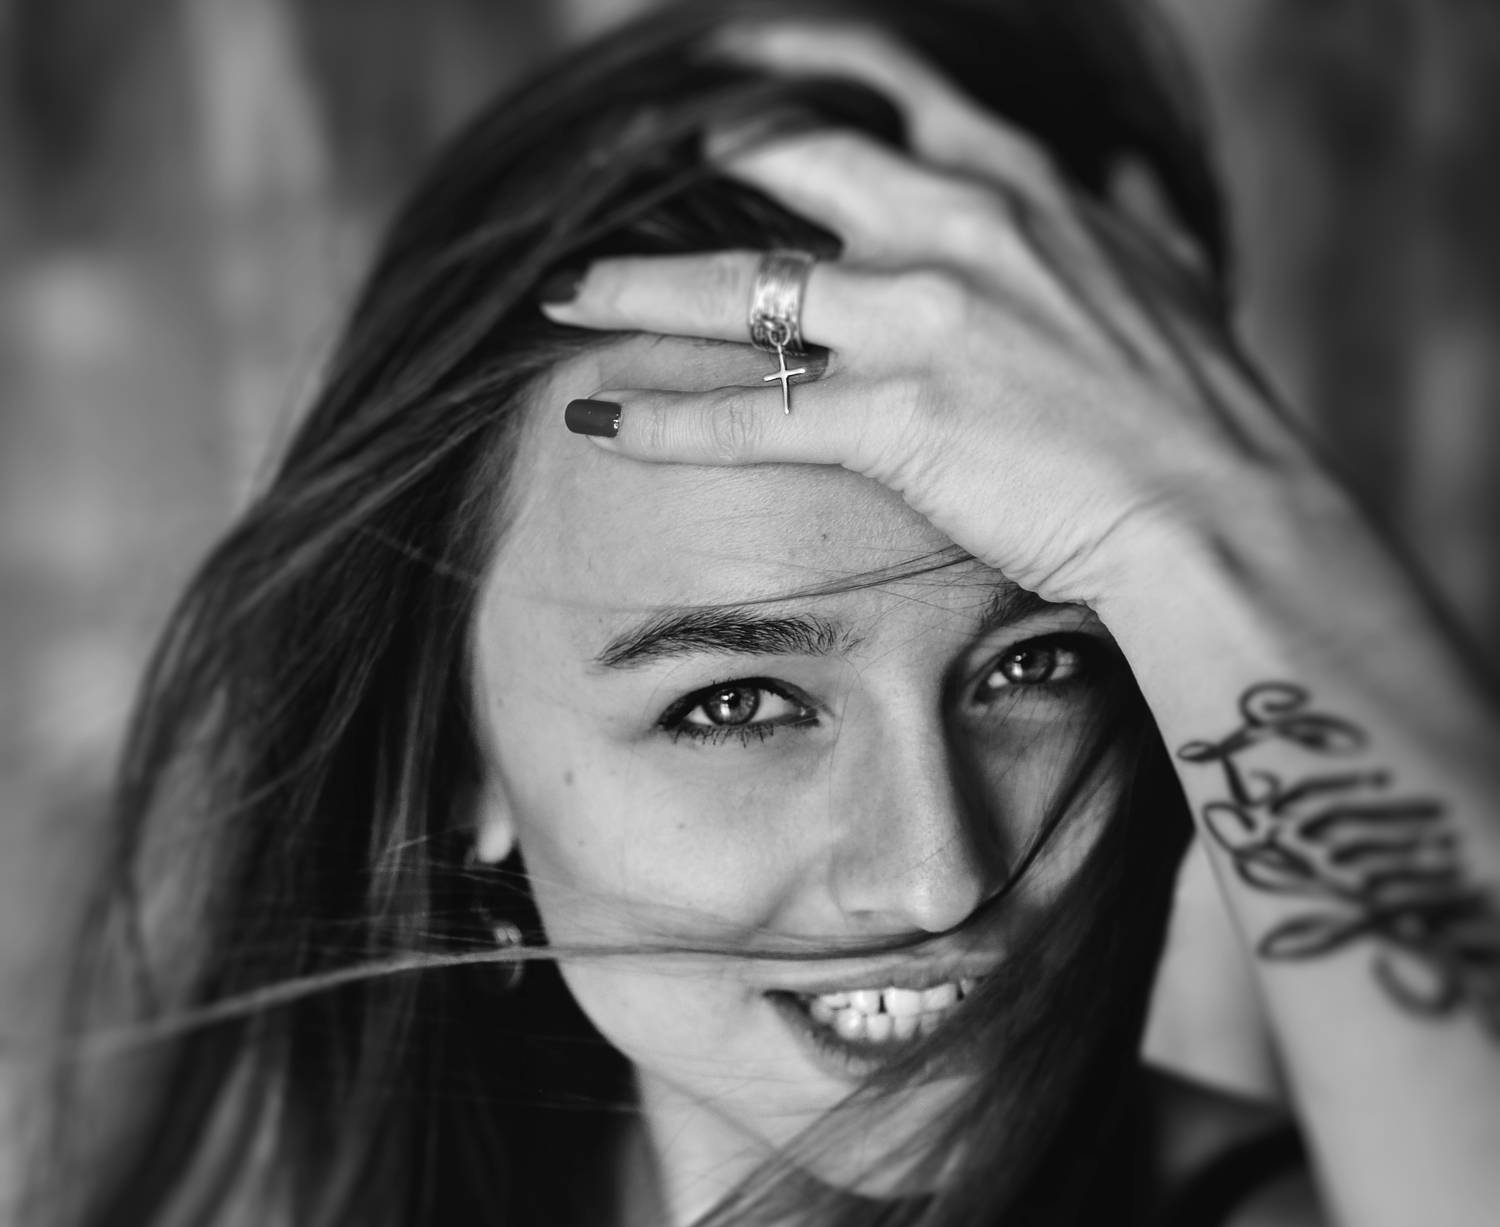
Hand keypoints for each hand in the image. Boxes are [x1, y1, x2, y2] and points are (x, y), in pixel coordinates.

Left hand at [542, 25, 1326, 611]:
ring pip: (738, 287)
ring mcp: (923, 317)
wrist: (1218, 507)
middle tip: (599, 189)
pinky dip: (665, 418)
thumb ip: (1121, 217)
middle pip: (776, 166)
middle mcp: (957, 224)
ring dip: (633, 289)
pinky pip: (751, 411)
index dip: (782, 75)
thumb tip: (1120, 182)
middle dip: (675, 170)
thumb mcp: (1171, 272)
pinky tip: (600, 420)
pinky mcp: (900, 416)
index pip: (881, 91)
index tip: (716, 78)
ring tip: (560, 302)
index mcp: (1016, 184)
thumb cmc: (1192, 404)